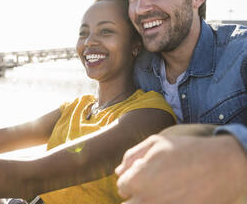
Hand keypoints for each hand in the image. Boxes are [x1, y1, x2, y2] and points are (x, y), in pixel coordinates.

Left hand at [115, 134, 246, 203]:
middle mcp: (146, 200)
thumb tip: (118, 171)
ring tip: (163, 191)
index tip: (146, 174)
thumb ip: (131, 156)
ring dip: (147, 201)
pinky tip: (173, 196)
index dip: (132, 178)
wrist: (222, 166)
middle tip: (153, 184)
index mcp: (137, 180)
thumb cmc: (187, 150)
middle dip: (136, 194)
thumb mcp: (155, 142)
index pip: (122, 186)